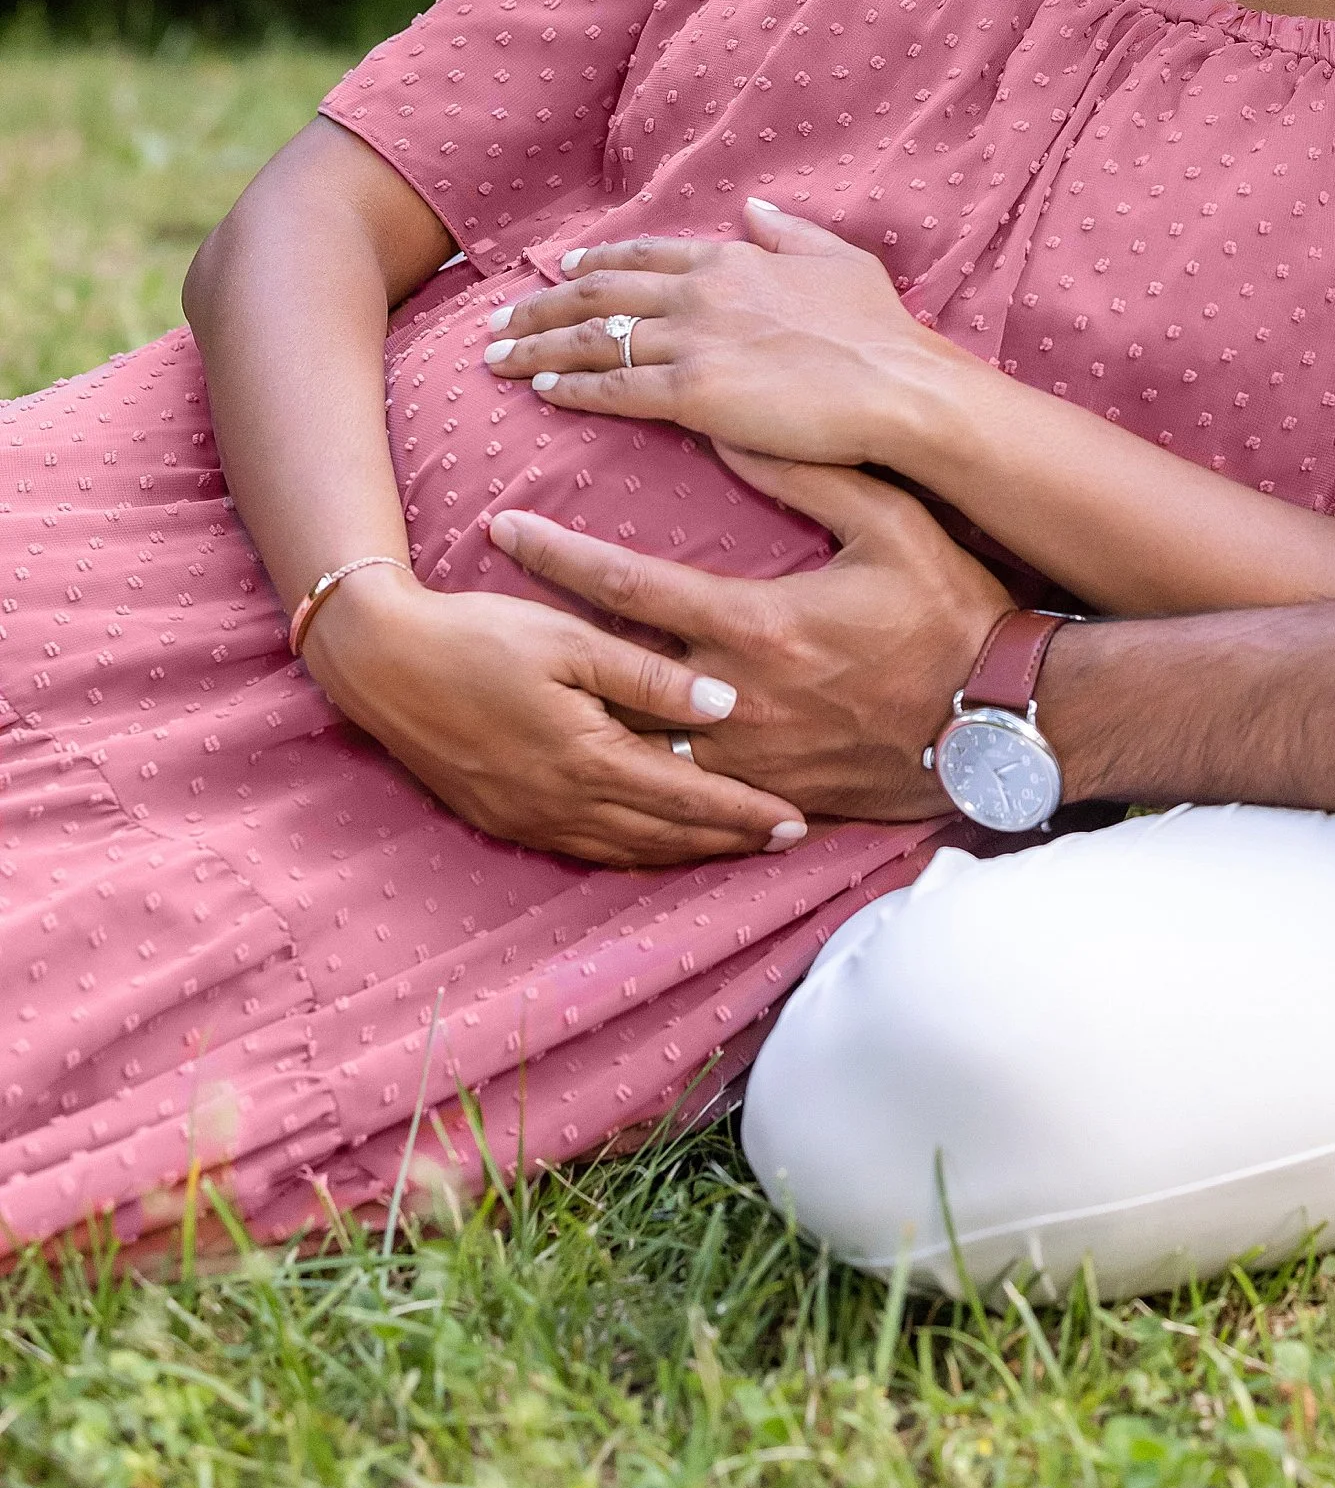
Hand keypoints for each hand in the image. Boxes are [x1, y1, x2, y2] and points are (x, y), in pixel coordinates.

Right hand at [303, 563, 811, 869]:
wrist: (383, 662)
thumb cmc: (480, 636)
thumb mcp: (571, 640)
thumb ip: (650, 675)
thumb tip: (727, 701)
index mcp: (587, 758)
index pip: (688, 797)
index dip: (746, 812)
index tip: (798, 819)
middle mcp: (562, 804)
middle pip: (665, 835)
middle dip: (729, 840)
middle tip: (788, 840)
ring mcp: (530, 819)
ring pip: (628, 850)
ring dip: (686, 851)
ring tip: (736, 845)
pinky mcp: (505, 819)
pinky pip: (587, 850)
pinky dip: (635, 851)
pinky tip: (655, 842)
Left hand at [481, 199, 956, 466]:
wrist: (898, 385)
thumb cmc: (879, 331)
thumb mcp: (839, 259)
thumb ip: (788, 232)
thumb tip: (753, 208)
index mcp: (731, 259)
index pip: (642, 255)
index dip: (594, 261)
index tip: (558, 269)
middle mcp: (701, 291)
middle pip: (597, 293)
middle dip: (539, 306)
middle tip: (495, 322)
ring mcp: (693, 340)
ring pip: (591, 339)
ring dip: (536, 347)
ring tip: (494, 358)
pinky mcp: (692, 392)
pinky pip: (614, 388)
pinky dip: (570, 387)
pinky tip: (540, 390)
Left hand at [488, 464, 1011, 824]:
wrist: (1003, 724)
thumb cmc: (952, 613)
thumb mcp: (891, 523)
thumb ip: (808, 472)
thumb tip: (731, 423)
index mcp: (754, 622)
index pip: (625, 586)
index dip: (556, 555)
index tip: (504, 528)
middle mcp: (734, 696)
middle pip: (604, 672)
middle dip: (536, 643)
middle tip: (477, 622)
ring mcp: (746, 757)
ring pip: (630, 744)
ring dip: (571, 720)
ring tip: (517, 700)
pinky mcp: (768, 796)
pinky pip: (678, 795)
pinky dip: (629, 780)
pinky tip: (593, 770)